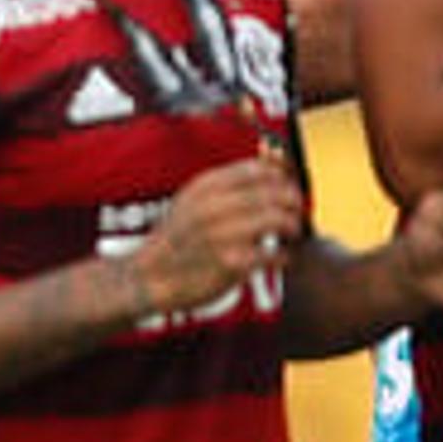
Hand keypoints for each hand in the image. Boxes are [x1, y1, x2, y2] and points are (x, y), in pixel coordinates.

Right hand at [129, 154, 304, 317]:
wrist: (146, 278)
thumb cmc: (175, 240)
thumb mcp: (190, 201)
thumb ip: (225, 185)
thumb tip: (270, 163)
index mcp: (205, 187)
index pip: (258, 170)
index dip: (281, 177)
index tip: (287, 188)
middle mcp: (213, 207)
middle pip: (274, 193)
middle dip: (293, 203)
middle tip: (296, 212)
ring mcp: (221, 235)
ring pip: (278, 220)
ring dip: (292, 227)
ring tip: (291, 234)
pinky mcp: (231, 264)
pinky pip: (274, 255)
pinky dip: (284, 257)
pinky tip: (279, 259)